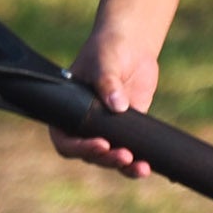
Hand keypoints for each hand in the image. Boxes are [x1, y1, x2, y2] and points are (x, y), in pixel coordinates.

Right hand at [54, 10, 163, 179]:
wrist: (131, 45)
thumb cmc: (107, 48)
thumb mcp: (104, 61)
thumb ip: (107, 82)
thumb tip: (118, 106)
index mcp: (66, 112)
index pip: (65, 140)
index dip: (80, 148)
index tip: (101, 144)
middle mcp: (84, 125)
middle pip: (89, 155)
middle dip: (106, 159)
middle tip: (123, 155)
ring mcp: (106, 129)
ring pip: (109, 158)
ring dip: (123, 166)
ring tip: (140, 167)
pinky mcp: (127, 130)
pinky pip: (130, 152)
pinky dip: (136, 162)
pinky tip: (147, 166)